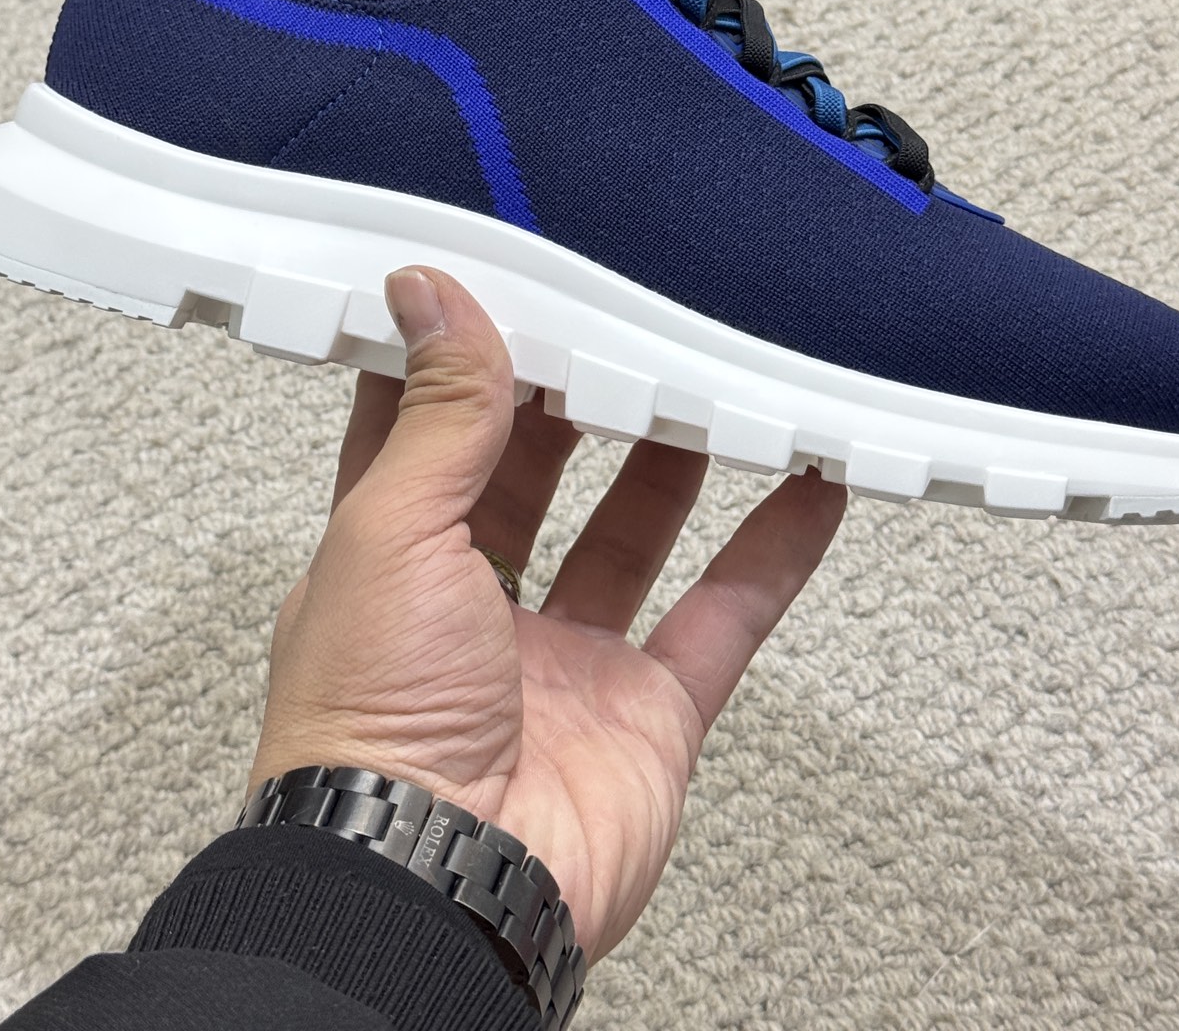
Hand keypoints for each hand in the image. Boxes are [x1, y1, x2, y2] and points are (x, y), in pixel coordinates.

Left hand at [251, 267, 846, 960]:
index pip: (424, 435)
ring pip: (632, 535)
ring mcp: (565, 665)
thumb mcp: (391, 531)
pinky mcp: (646, 715)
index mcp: (389, 563)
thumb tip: (430, 295)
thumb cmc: (370, 731)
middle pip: (537, 477)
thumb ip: (437, 414)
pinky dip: (771, 553)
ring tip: (713, 375)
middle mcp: (473, 612)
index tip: (501, 288)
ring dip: (673, 459)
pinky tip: (808, 484)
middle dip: (576, 401)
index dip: (460, 364)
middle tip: (622, 318)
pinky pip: (723, 618)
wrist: (438, 890)